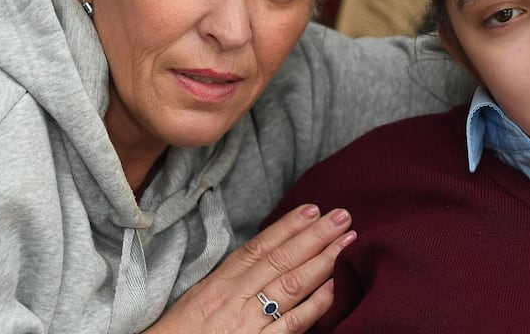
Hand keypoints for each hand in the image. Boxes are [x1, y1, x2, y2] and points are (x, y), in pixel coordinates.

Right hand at [144, 204, 355, 332]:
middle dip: (315, 235)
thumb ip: (232, 277)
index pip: (259, 247)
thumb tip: (263, 256)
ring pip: (291, 285)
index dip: (288, 226)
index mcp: (221, 282)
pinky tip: (335, 287)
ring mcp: (249, 322)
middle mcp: (236, 297)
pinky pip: (292, 324)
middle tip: (342, 216)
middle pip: (281, 259)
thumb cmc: (181, 332)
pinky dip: (315, 305)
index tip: (312, 208)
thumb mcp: (201, 297)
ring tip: (347, 242)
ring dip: (323, 260)